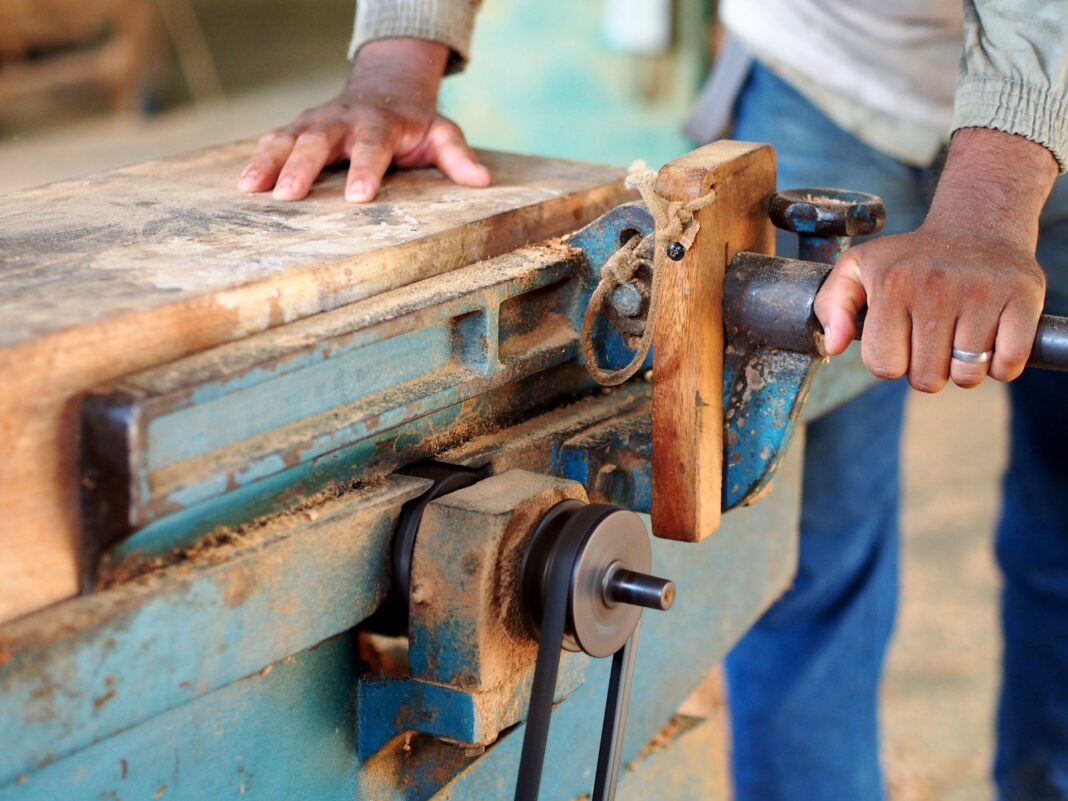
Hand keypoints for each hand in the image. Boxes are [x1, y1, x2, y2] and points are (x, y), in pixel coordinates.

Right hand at [237, 38, 489, 201]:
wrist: (384, 91)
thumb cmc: (414, 125)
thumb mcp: (442, 134)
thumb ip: (458, 157)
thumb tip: (482, 181)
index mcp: (380, 124)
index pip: (373, 147)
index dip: (365, 170)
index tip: (359, 197)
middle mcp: (343, 121)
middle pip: (319, 142)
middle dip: (303, 168)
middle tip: (289, 197)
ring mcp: (316, 123)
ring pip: (289, 139)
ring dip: (270, 163)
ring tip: (252, 189)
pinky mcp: (297, 129)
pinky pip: (274, 142)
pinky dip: (258, 160)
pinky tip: (245, 185)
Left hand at [815, 128, 1056, 390]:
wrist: (976, 224)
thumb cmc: (911, 258)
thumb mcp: (858, 269)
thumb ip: (833, 307)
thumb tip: (834, 347)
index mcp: (892, 285)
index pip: (884, 366)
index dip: (892, 361)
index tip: (901, 337)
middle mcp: (935, 287)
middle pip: (926, 379)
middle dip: (926, 368)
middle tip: (933, 337)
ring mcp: (982, 292)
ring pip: (967, 376)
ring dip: (964, 368)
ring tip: (960, 335)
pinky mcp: (1022, 297)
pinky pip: (1008, 364)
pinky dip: (1001, 363)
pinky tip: (991, 338)